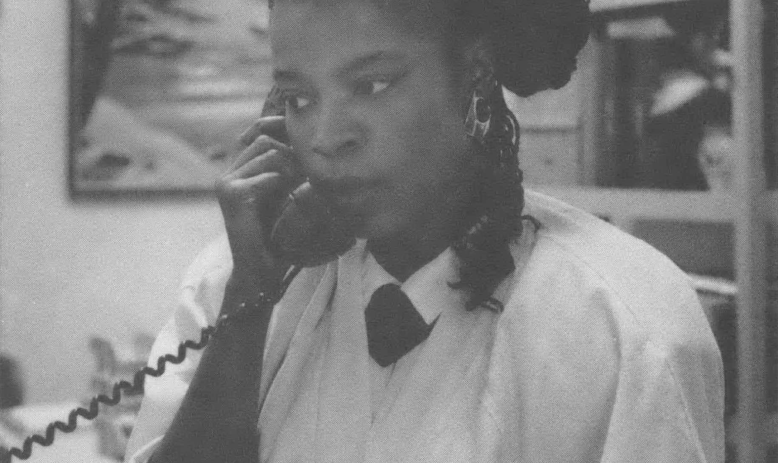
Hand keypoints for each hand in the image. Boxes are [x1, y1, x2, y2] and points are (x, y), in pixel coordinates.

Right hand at [216, 116, 301, 287]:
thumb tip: (314, 146)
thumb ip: (291, 170)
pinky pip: (269, 175)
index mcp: (240, 170)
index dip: (284, 130)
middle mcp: (229, 172)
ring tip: (304, 187)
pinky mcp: (232, 195)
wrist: (259, 272)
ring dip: (293, 168)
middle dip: (293, 153)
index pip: (261, 131)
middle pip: (266, 139)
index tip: (309, 147)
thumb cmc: (278, 237)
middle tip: (310, 174)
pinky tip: (294, 199)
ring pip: (269, 153)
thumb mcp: (286, 195)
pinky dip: (287, 184)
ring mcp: (227, 182)